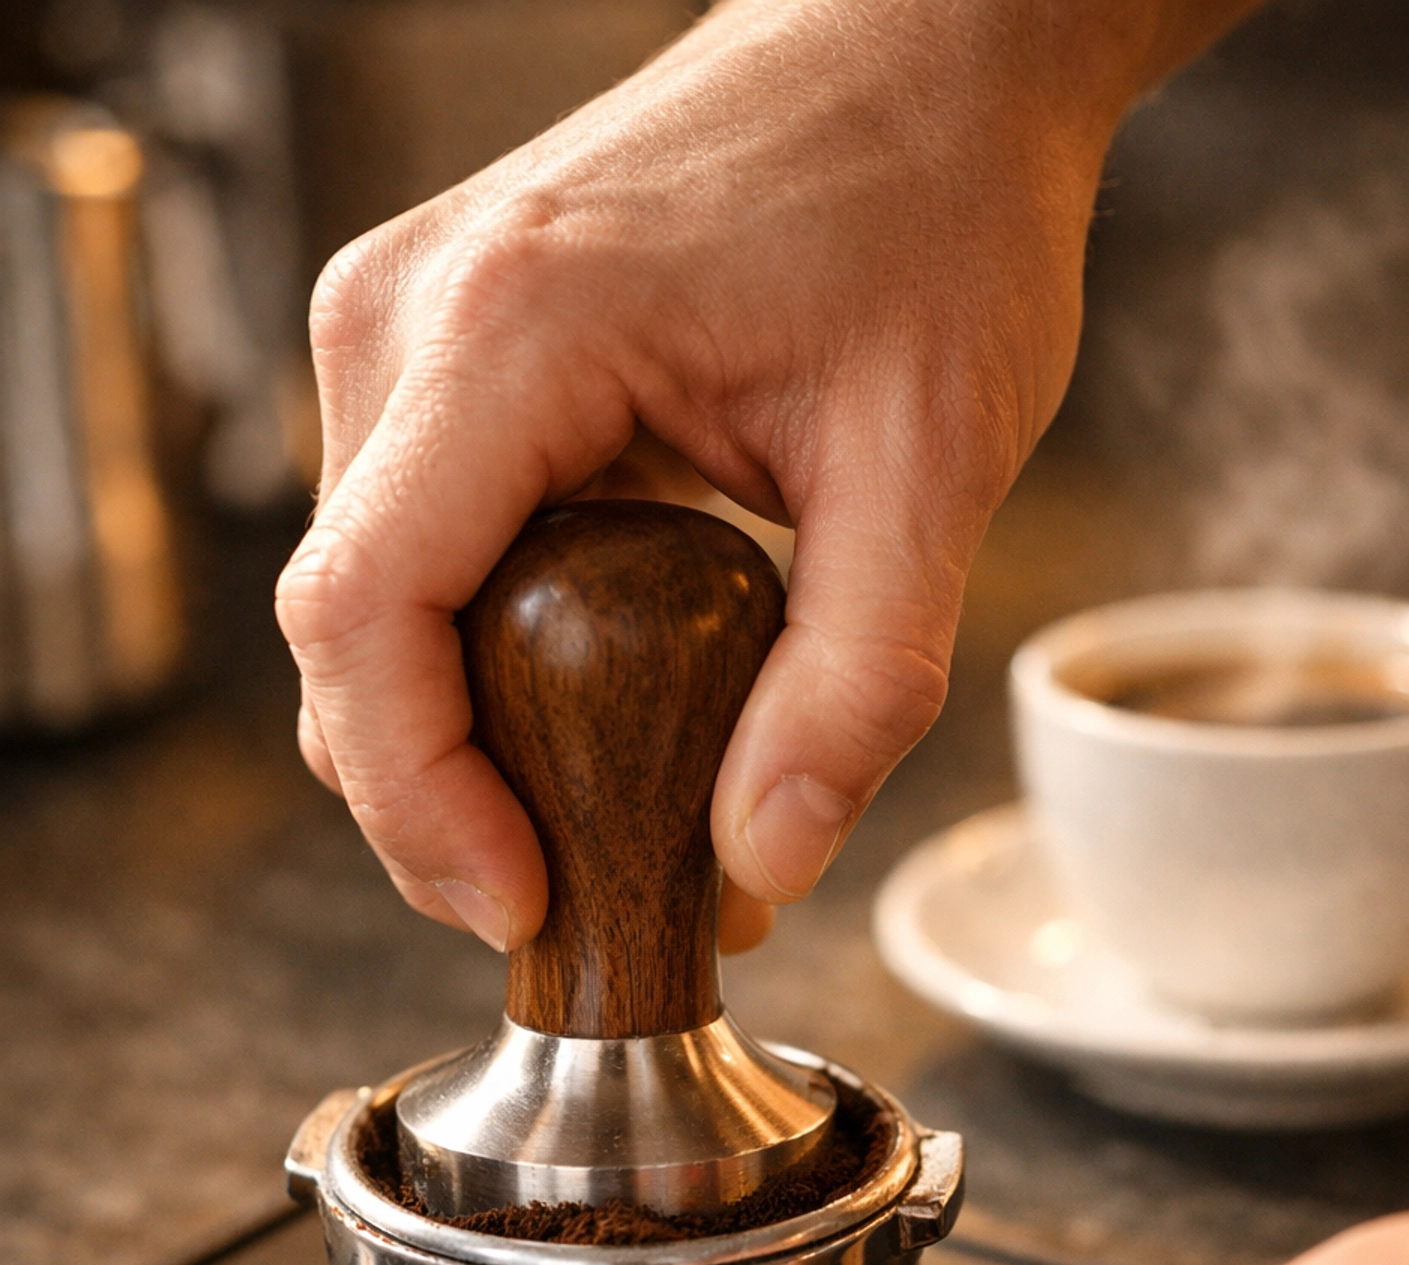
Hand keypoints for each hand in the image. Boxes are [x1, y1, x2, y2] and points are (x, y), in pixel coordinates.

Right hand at [276, 0, 1248, 954]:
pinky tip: (591, 723)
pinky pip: (413, 561)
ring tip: (603, 829)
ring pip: (370, 613)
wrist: (916, 55)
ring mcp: (404, 336)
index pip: (362, 617)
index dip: (417, 798)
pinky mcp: (437, 364)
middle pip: (345, 639)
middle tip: (581, 905)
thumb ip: (857, 685)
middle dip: (442, 805)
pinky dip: (481, 668)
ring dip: (461, 747)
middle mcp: (408, 321)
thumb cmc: (926, 206)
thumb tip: (763, 863)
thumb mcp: (933, 465)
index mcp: (507, 329)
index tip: (520, 904)